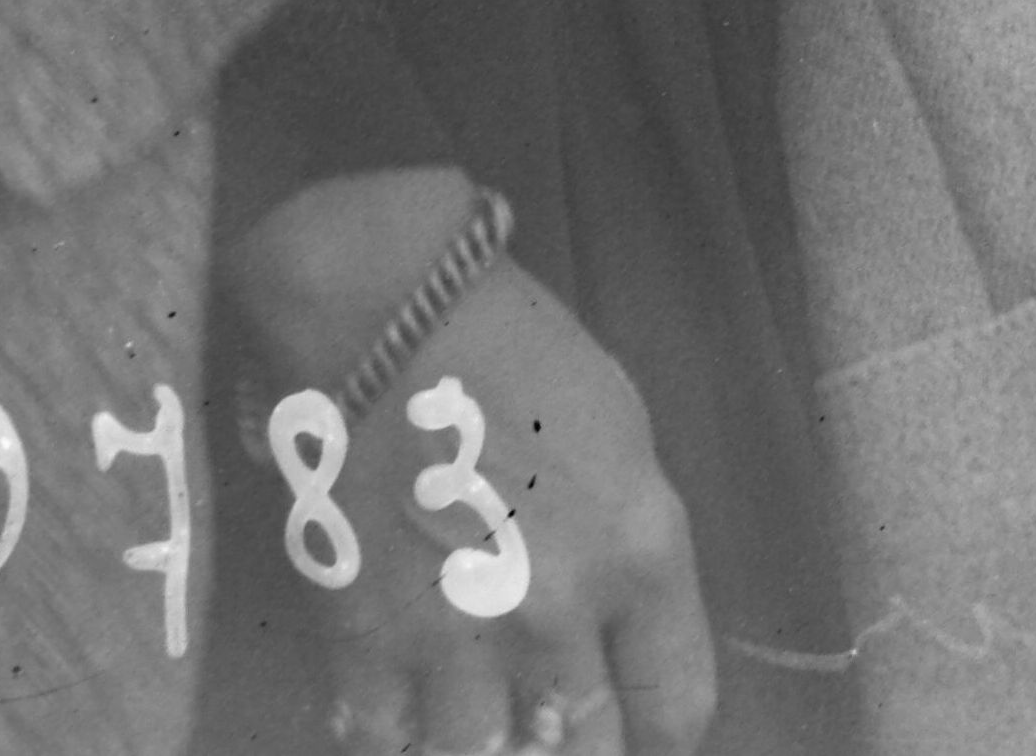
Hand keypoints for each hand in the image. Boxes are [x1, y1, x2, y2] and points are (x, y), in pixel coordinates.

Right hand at [222, 179, 712, 755]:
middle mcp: (557, 614)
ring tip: (484, 716)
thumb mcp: (623, 445)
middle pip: (583, 752)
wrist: (385, 321)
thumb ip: (629, 554)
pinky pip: (381, 740)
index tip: (643, 721)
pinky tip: (405, 703)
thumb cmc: (521, 356)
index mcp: (641, 553)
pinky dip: (395, 732)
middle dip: (580, 747)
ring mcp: (453, 638)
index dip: (662, 727)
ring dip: (486, 745)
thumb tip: (616, 635)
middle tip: (561, 723)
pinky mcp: (359, 644)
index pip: (676, 706)